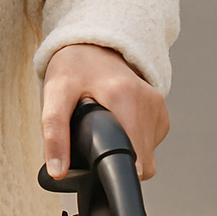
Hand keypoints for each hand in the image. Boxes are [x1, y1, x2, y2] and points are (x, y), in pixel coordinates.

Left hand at [42, 43, 167, 180]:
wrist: (92, 44)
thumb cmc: (73, 67)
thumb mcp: (55, 95)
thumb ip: (55, 134)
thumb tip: (58, 171)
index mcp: (125, 97)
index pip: (133, 156)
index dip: (116, 170)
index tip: (100, 171)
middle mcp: (149, 102)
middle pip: (142, 160)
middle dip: (116, 161)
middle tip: (94, 141)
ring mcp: (158, 107)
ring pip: (148, 155)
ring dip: (126, 152)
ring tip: (104, 130)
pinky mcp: (161, 112)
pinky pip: (150, 142)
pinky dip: (133, 142)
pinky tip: (116, 126)